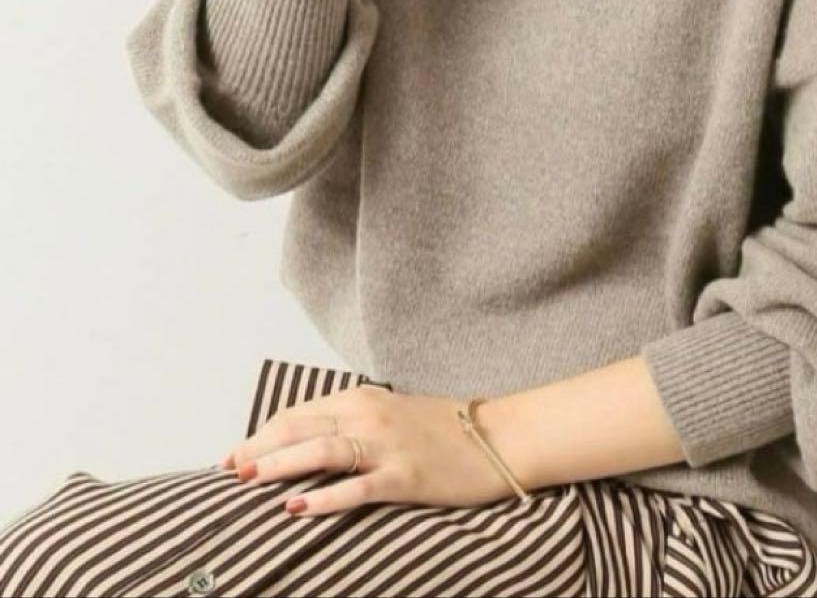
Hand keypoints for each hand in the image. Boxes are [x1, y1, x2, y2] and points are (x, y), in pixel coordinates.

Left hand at [219, 384, 522, 515]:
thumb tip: (311, 443)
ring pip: (320, 449)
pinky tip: (296, 507)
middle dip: (258, 447)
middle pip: (299, 426)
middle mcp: (369, 415)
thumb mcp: (393, 414)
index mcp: (362, 398)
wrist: (500, 436)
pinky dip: (323, 496)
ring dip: (279, 464)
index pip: (298, 413)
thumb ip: (354, 423)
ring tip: (246, 479)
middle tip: (227, 469)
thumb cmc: (445, 429)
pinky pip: (356, 485)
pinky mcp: (405, 475)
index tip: (235, 453)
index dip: (262, 433)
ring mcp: (387, 445)